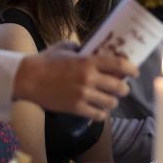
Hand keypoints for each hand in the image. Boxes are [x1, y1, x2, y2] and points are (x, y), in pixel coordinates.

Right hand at [14, 42, 137, 119]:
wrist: (27, 78)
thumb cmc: (44, 61)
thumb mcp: (64, 47)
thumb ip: (80, 48)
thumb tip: (90, 49)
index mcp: (88, 61)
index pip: (119, 65)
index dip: (132, 69)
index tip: (135, 72)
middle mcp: (89, 78)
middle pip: (119, 87)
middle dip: (124, 89)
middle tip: (122, 88)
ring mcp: (83, 95)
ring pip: (110, 103)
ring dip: (112, 102)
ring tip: (109, 100)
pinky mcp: (76, 108)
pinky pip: (98, 115)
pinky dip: (101, 113)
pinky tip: (99, 110)